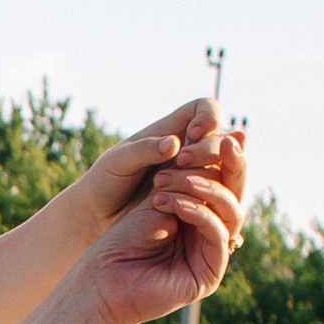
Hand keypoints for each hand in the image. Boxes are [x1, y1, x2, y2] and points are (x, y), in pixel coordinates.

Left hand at [2, 128, 245, 323]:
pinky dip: (200, 215)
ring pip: (232, 211)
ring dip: (208, 189)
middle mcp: (213, 230)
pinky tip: (176, 204)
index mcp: (203, 211)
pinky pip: (217, 235)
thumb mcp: (158, 196)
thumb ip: (190, 173)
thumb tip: (231, 137)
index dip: (224, 153)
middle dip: (230, 164)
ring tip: (178, 179)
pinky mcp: (209, 273)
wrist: (100, 281)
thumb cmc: (120, 239)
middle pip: (237, 192)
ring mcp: (214, 252)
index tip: (208, 131)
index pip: (226, 176)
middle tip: (222, 143)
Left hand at [77, 98, 232, 230]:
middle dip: (207, 149)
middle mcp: (190, 150)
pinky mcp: (194, 201)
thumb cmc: (106, 181)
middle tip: (181, 161)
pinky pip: (215, 197)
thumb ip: (144, 150)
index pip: (207, 108)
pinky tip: (180, 205)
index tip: (192, 134)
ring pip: (224, 169)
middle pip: (221, 140)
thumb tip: (174, 143)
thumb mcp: (118, 162)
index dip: (209, 117)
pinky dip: (204, 199)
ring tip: (168, 186)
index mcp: (175, 129)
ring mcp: (195, 175)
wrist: (99, 214)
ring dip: (206, 175)